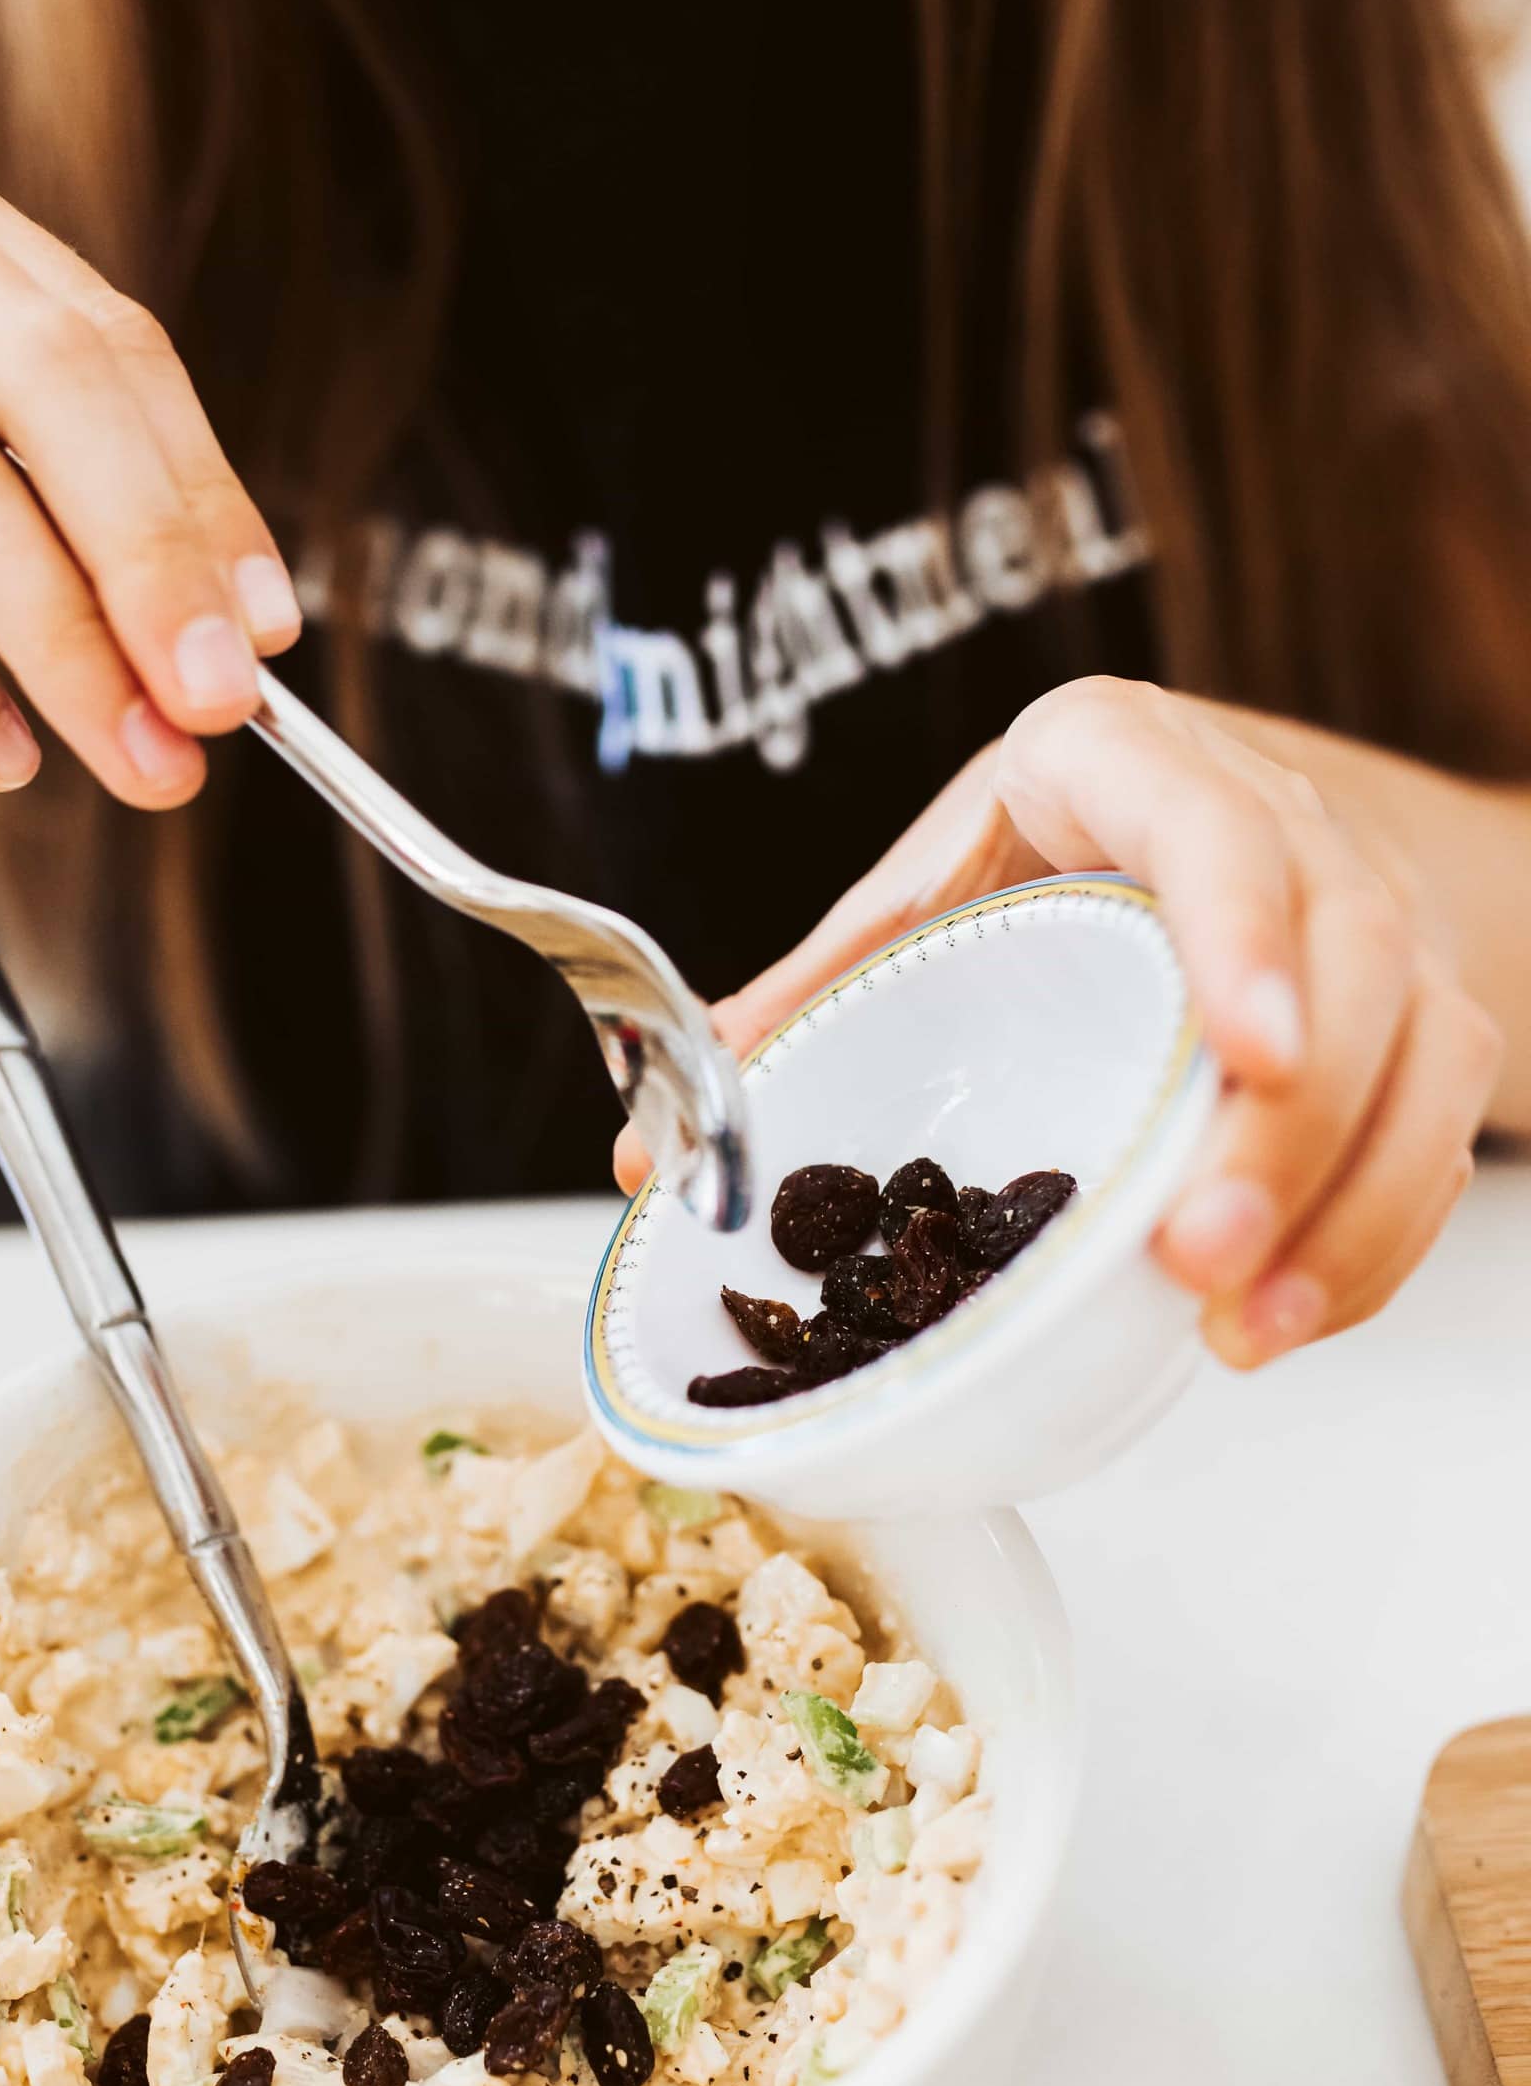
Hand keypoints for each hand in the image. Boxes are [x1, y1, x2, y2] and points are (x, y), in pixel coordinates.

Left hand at [622, 678, 1501, 1365]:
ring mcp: (1367, 917)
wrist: (1197, 823)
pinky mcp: (1420, 1013)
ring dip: (1345, 1206)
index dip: (1240, 928)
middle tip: (1198, 1256)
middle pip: (1340, 955)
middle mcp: (1274, 820)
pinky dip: (1375, 1235)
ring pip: (1416, 1049)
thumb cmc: (1035, 857)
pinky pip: (1438, 1127)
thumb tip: (646, 1145)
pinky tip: (1289, 1319)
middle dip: (1286, 1125)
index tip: (1244, 1051)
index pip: (1208, 820)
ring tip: (1245, 1326)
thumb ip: (804, 1002)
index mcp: (1121, 758)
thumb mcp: (917, 898)